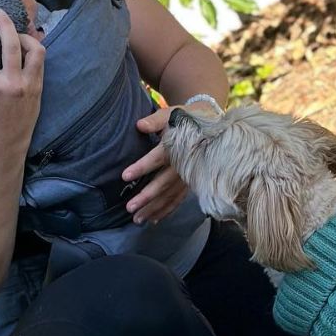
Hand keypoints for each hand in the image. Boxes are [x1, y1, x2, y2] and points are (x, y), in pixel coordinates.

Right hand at [0, 10, 43, 156]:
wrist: (6, 149)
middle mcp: (13, 85)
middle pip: (12, 44)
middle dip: (4, 23)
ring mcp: (29, 87)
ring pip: (35, 51)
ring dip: (25, 37)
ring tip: (15, 31)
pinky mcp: (38, 90)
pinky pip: (40, 63)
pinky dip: (34, 51)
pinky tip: (25, 45)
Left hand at [121, 108, 190, 224]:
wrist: (210, 126)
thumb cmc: (185, 119)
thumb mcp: (171, 115)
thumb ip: (155, 121)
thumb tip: (139, 125)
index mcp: (176, 147)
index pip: (157, 159)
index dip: (142, 167)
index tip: (124, 176)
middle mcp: (182, 165)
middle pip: (163, 184)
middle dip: (147, 197)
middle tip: (130, 208)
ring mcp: (187, 177)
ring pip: (170, 196)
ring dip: (154, 209)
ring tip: (137, 220)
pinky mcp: (189, 184)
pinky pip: (178, 200)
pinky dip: (167, 211)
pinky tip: (154, 220)